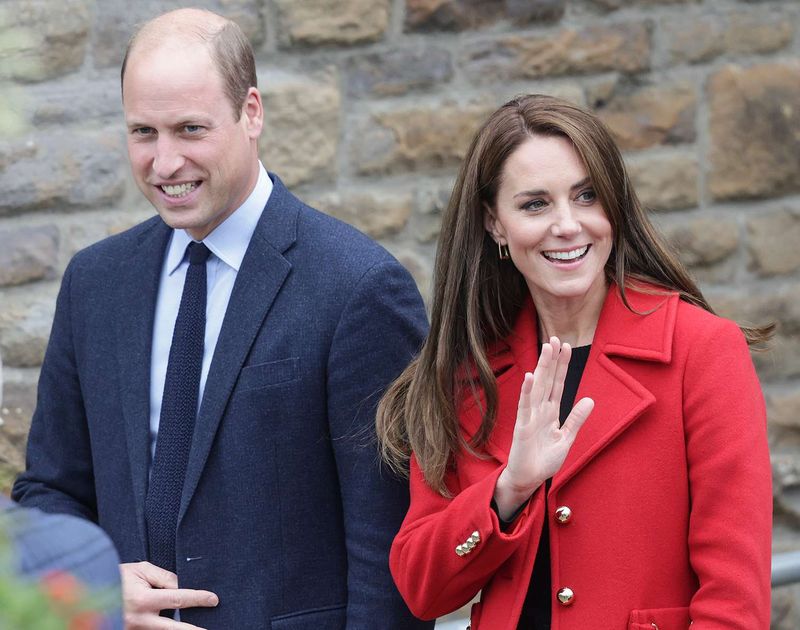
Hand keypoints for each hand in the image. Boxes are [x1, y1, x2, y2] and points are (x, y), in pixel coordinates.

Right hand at [121, 561, 217, 628]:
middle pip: (173, 629)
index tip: (213, 599)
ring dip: (177, 628)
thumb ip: (164, 578)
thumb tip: (181, 587)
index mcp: (143, 601)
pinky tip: (173, 623)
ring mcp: (133, 629)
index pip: (179, 599)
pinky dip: (160, 628)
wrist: (88, 593)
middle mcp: (139, 620)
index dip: (198, 599)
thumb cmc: (117, 578)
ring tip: (193, 626)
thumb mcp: (141, 570)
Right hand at [494, 337, 593, 519]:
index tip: (566, 347)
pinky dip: (528, 392)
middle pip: (548, 380)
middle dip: (552, 360)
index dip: (562, 366)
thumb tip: (590, 399)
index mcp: (551, 412)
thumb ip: (576, 419)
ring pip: (538, 387)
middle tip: (554, 338)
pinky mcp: (523, 427)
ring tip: (546, 349)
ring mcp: (530, 416)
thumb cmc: (544, 460)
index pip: (558, 384)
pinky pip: (525, 406)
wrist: (528, 479)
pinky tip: (531, 377)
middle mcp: (540, 410)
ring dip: (542, 368)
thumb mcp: (566, 439)